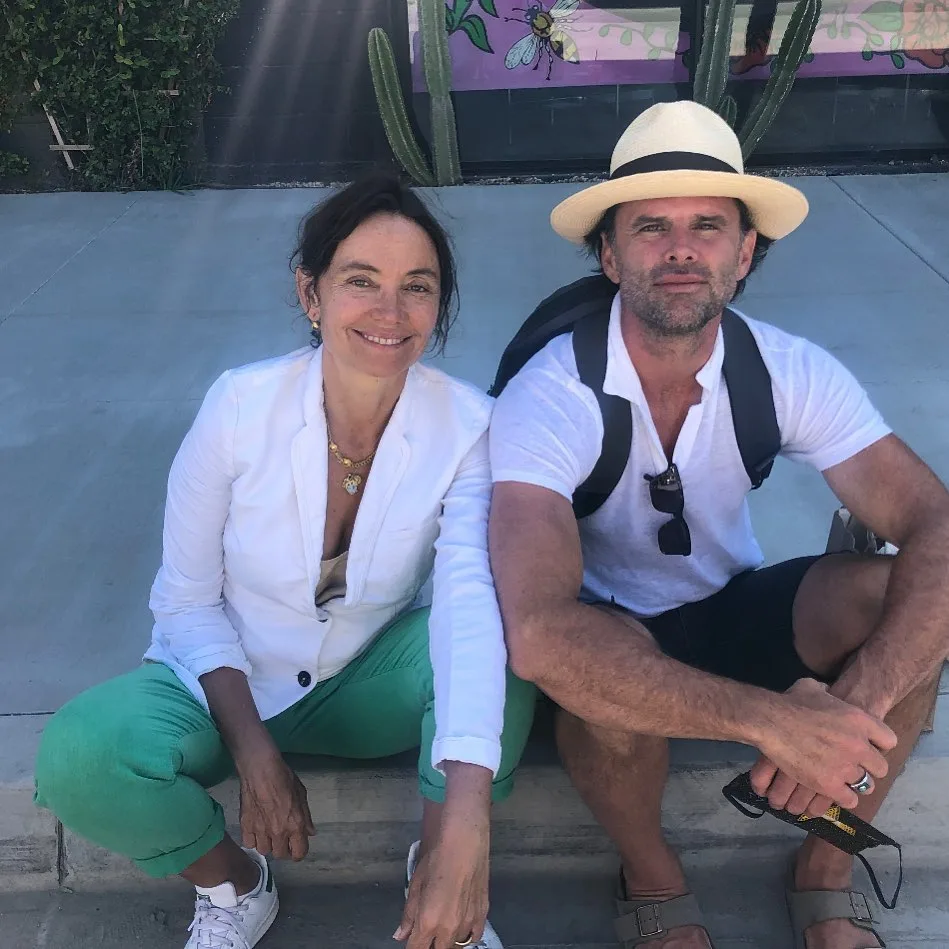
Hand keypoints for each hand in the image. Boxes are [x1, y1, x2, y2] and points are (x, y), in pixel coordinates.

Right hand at [237, 747, 313, 860]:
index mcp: (295, 825)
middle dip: (284, 848)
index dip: (299, 852)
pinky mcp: (245, 826)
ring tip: (269, 833)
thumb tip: (310, 832)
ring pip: (264, 851)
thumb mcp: (302, 794)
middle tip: (283, 838)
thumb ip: (306, 817)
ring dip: (268, 844)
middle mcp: (278, 832)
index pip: (299, 853)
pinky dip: (253, 839)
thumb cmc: (284, 777)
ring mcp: (260, 830)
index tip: (297, 847)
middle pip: (280, 855)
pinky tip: (256, 830)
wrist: (260, 769)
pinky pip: (249, 843)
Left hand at [395, 822, 489, 948]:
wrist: (463, 843)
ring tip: (444, 926)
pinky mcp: (483, 914)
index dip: (413, 946)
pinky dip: (467, 934)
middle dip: (430, 944)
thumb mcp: (415, 885)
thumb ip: (409, 915)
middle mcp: (448, 929)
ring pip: (456, 944)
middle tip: (427, 932)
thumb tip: (400, 935)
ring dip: (448, 939)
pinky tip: (461, 926)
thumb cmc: (434, 860)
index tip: (412, 940)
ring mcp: (468, 923)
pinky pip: (474, 936)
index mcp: (428, 923)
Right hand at [753, 678, 895, 811]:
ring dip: (855, 783)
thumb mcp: (814, 688)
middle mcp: (859, 746)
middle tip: (855, 766)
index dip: (878, 745)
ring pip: (865, 785)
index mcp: (860, 721)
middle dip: (869, 767)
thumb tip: (828, 691)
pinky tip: (836, 792)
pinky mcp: (829, 785)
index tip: (868, 746)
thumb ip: (828, 692)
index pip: (889, 741)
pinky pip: (849, 800)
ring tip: (844, 781)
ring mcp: (845, 767)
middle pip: (880, 767)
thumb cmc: (791, 702)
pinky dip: (843, 798)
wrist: (770, 721)